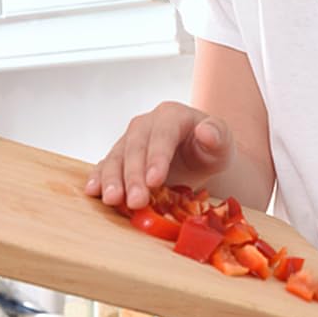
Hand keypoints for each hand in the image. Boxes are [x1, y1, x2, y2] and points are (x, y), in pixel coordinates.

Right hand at [86, 101, 231, 210]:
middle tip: (136, 201)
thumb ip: (218, 136)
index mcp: (171, 115)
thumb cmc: (211, 150)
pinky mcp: (121, 158)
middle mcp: (146, 124)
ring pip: (116, 156)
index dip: (157, 157)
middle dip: (134, 176)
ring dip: (112, 179)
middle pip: (135, 147)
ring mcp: (130, 140)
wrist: (200, 158)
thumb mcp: (223, 144)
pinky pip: (106, 166)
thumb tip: (206, 131)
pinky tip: (94, 191)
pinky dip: (99, 178)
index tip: (155, 181)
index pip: (162, 134)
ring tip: (112, 200)